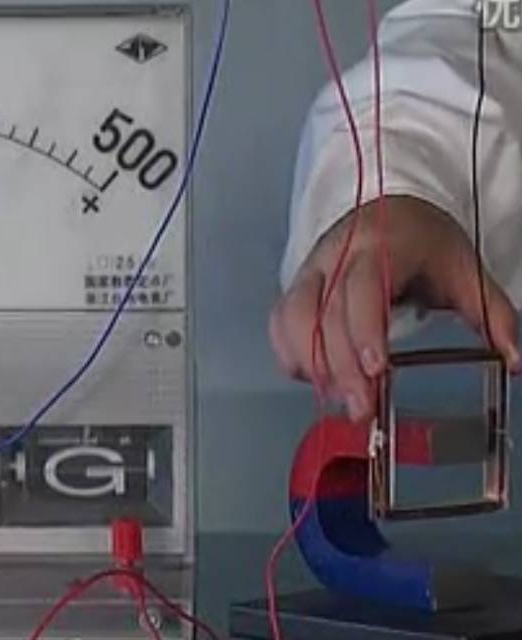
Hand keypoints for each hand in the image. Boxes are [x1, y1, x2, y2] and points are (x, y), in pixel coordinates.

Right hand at [269, 196, 519, 421]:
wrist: (387, 210)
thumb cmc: (421, 239)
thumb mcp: (464, 269)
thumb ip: (491, 314)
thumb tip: (513, 359)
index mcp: (382, 246)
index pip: (363, 287)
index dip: (364, 329)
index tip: (374, 369)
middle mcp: (337, 255)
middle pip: (324, 311)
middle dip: (339, 366)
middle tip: (361, 409)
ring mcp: (312, 270)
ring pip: (293, 317)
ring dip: (310, 363)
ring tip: (336, 398)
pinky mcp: (296, 286)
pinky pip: (280, 322)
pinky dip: (290, 353)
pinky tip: (311, 377)